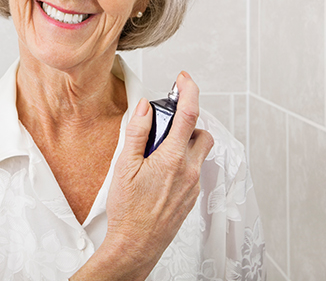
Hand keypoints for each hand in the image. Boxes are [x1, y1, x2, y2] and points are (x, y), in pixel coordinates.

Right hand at [71, 71, 213, 280]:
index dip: (189, 91)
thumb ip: (136, 132)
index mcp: (172, 158)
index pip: (189, 114)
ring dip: (183, 144)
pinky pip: (193, 170)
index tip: (184, 79)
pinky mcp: (192, 197)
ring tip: (157, 153)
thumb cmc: (128, 210)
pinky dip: (181, 163)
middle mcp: (189, 170)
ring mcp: (193, 185)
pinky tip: (159, 173)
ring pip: (198, 153)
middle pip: (201, 133)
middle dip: (188, 122)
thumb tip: (145, 107)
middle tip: (164, 125)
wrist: (135, 245)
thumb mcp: (124, 166)